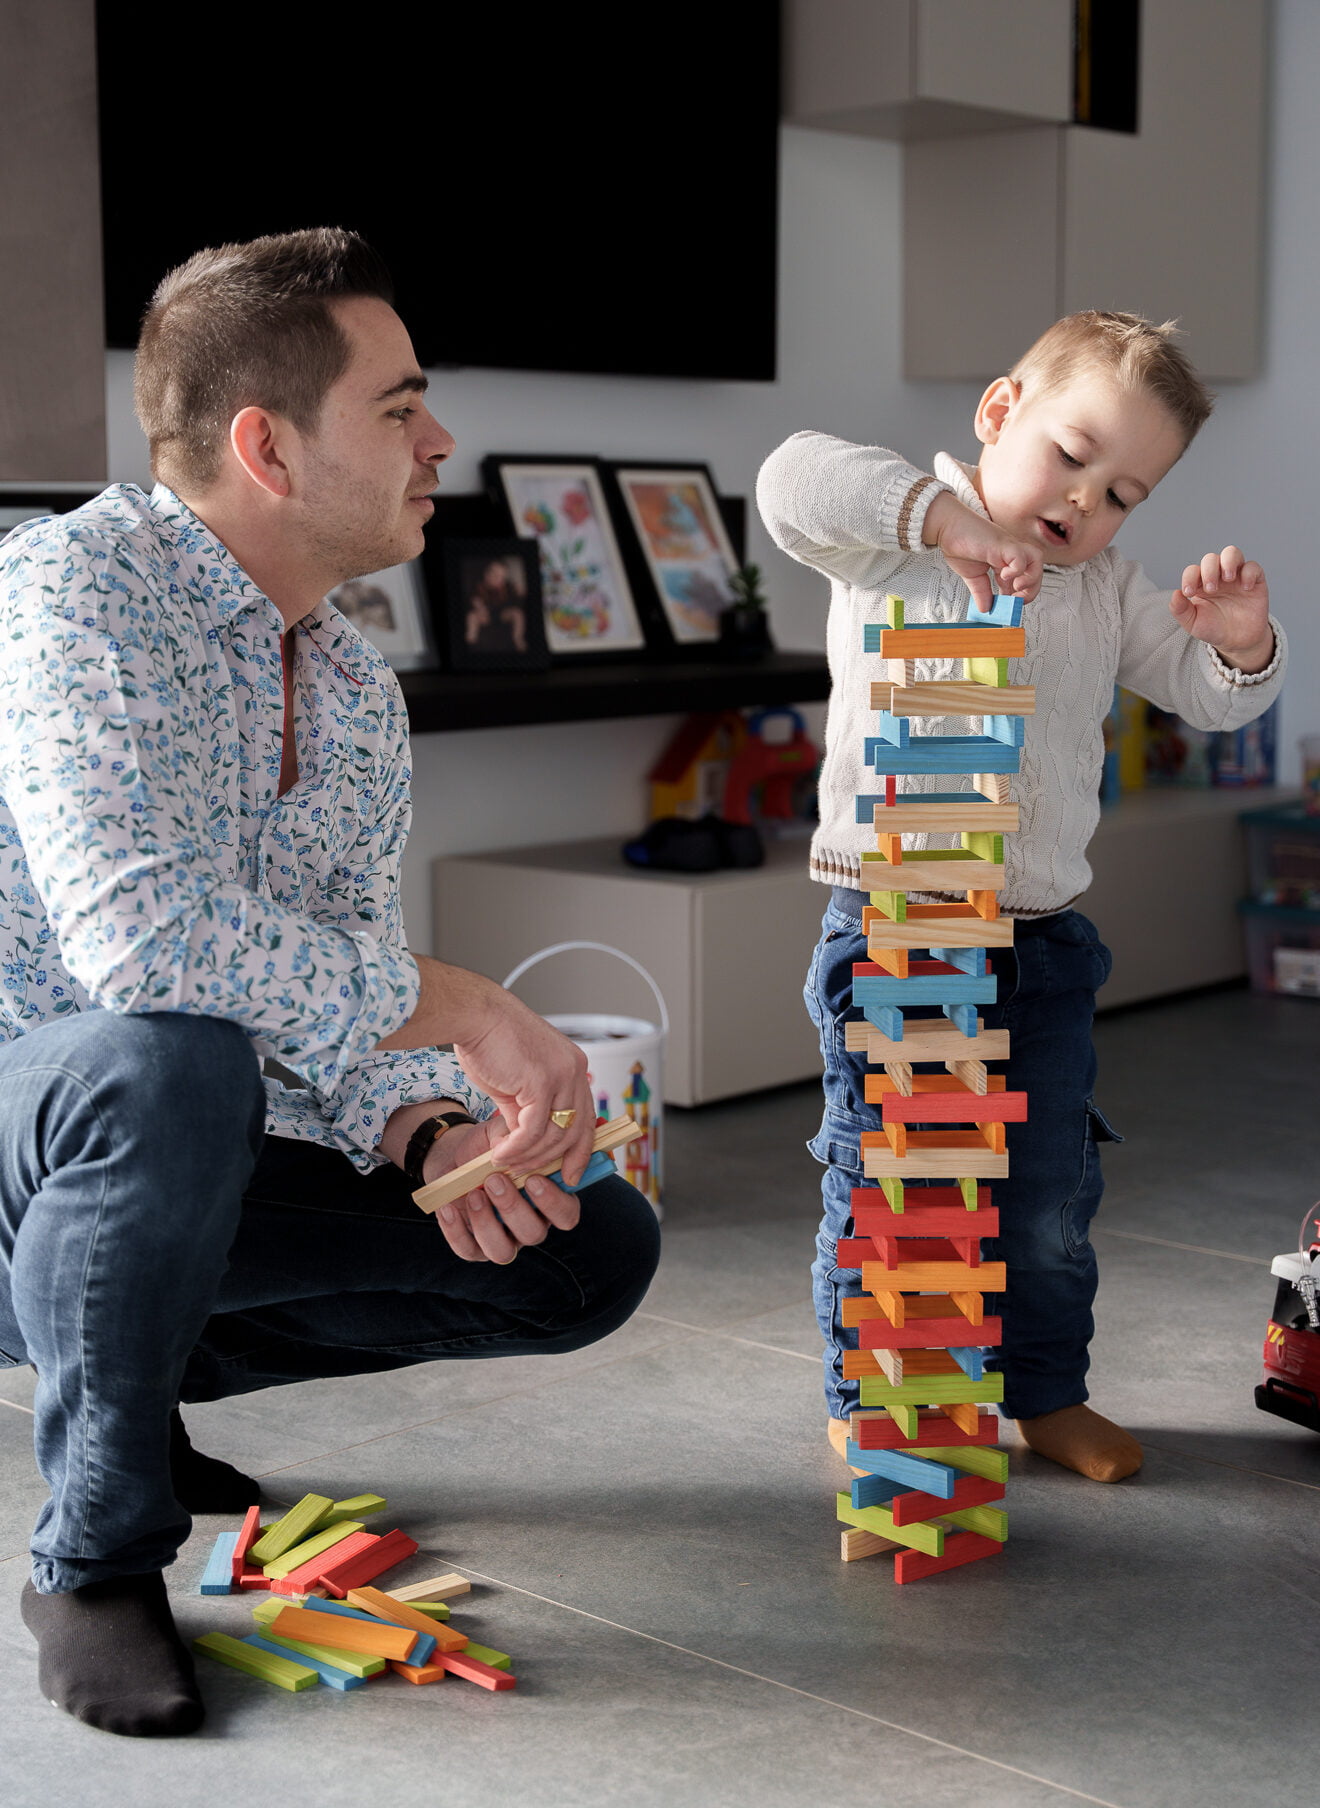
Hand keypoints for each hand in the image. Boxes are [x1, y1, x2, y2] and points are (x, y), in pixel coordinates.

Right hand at [375, 958, 595, 1183]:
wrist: (474, 1015)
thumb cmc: (490, 1043)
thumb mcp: (517, 1082)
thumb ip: (527, 1109)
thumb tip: (526, 1140)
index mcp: (573, 1067)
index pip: (587, 1118)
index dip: (581, 1150)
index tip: (570, 1174)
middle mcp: (575, 1070)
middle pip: (575, 1131)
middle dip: (554, 1161)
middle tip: (529, 1176)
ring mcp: (562, 1075)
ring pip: (554, 1135)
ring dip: (528, 1156)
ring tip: (505, 1163)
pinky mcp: (542, 1081)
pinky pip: (533, 1130)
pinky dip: (516, 1148)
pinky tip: (500, 1154)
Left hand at [421, 1118, 581, 1262]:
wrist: (454, 1154)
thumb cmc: (488, 1145)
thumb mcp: (503, 1133)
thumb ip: (516, 1136)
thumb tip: (515, 1142)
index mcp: (547, 1199)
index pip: (566, 1215)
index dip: (554, 1203)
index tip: (533, 1179)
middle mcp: (529, 1224)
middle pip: (534, 1233)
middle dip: (513, 1207)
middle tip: (495, 1180)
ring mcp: (502, 1239)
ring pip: (503, 1252)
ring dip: (487, 1224)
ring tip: (473, 1194)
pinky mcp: (473, 1246)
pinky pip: (468, 1250)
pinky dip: (456, 1231)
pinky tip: (448, 1207)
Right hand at [922, 492, 1041, 608]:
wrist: (947, 526)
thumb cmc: (959, 544)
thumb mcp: (972, 575)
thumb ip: (981, 592)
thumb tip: (985, 609)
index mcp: (1004, 562)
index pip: (1023, 580)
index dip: (1020, 596)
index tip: (1007, 607)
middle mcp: (1010, 554)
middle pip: (1036, 569)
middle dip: (1031, 590)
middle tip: (1015, 602)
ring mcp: (1008, 547)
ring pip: (1036, 560)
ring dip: (1031, 578)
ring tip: (1016, 588)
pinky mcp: (1002, 544)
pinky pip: (1021, 556)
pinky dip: (1017, 569)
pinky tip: (1004, 575)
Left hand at [1171, 546, 1272, 672]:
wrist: (1237, 641)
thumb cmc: (1213, 629)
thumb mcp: (1193, 623)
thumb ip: (1180, 610)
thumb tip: (1175, 594)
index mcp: (1200, 584)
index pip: (1192, 570)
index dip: (1189, 577)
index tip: (1189, 593)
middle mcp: (1218, 576)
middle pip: (1211, 558)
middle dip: (1209, 570)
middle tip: (1211, 589)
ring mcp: (1236, 577)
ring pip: (1232, 553)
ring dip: (1228, 562)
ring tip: (1227, 579)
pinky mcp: (1255, 581)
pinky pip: (1253, 567)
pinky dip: (1249, 573)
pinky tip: (1245, 588)